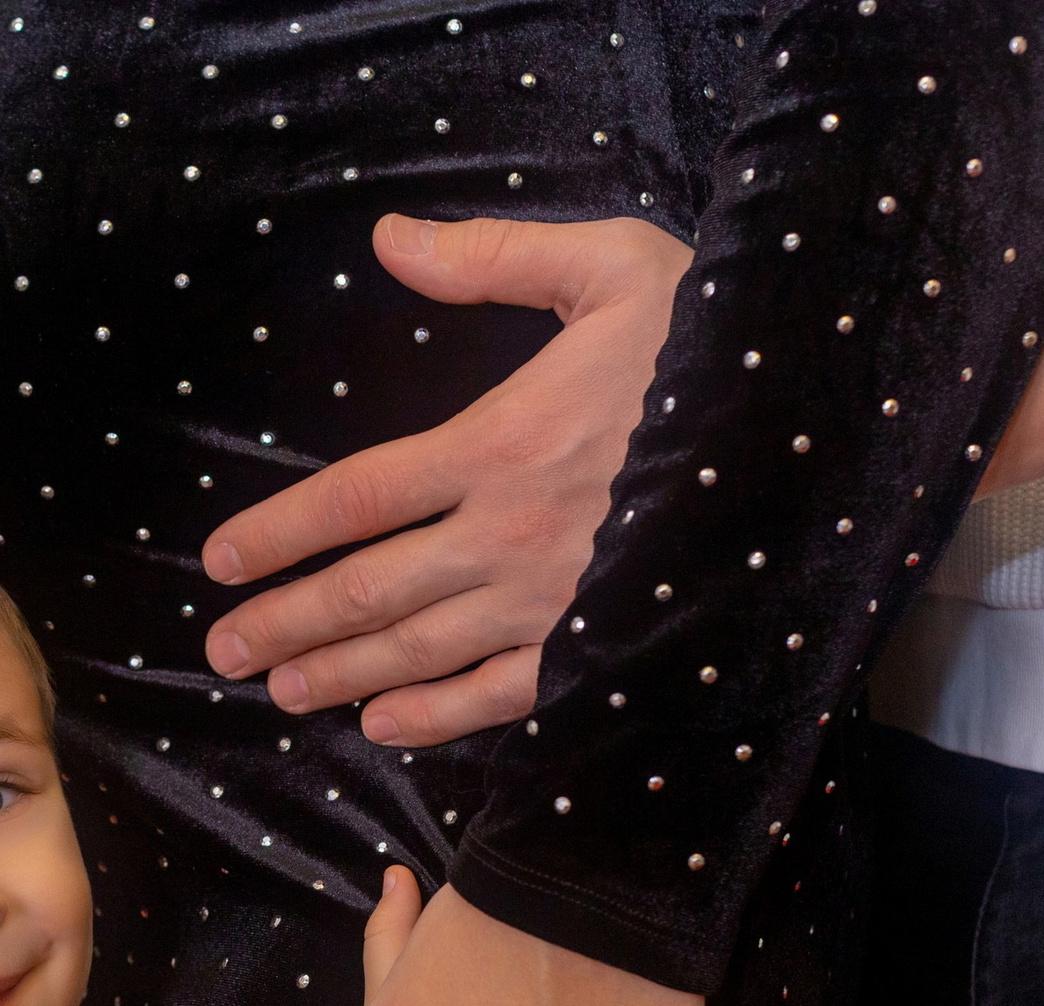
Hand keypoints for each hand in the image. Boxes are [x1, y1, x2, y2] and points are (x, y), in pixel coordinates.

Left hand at [201, 214, 689, 746]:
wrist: (823, 421)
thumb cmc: (717, 337)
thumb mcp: (609, 268)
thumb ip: (492, 258)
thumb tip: (389, 240)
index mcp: (499, 443)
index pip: (354, 498)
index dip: (278, 533)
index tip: (220, 562)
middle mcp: (510, 535)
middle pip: (367, 591)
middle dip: (286, 622)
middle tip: (222, 648)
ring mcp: (554, 601)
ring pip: (419, 651)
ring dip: (340, 674)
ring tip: (279, 690)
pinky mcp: (600, 645)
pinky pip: (502, 696)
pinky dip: (436, 718)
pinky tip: (382, 727)